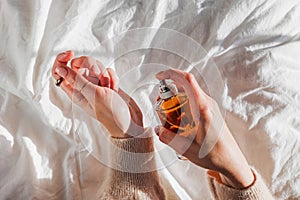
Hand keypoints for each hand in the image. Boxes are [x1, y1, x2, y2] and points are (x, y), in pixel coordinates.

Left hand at [52, 50, 143, 137]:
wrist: (129, 122)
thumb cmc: (110, 113)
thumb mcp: (92, 94)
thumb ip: (76, 79)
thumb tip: (60, 68)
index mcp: (74, 90)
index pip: (59, 71)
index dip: (61, 59)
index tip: (71, 53)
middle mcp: (83, 86)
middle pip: (78, 63)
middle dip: (90, 65)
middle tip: (98, 75)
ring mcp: (96, 85)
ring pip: (95, 65)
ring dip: (104, 73)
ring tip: (108, 87)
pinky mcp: (108, 83)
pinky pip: (108, 71)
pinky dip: (112, 77)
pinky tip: (115, 88)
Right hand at [155, 69, 253, 188]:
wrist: (231, 161)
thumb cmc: (215, 155)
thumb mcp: (187, 149)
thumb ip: (168, 138)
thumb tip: (157, 129)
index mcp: (202, 108)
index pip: (187, 80)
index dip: (171, 73)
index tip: (159, 76)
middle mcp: (207, 103)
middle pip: (185, 85)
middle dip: (168, 90)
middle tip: (159, 102)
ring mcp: (209, 106)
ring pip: (188, 92)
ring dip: (174, 98)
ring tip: (167, 114)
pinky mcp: (209, 111)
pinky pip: (192, 100)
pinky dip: (181, 104)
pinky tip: (178, 120)